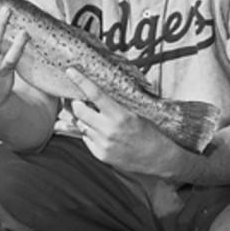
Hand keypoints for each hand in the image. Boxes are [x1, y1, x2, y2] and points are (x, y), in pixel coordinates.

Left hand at [66, 68, 181, 174]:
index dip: (81, 81)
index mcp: (120, 115)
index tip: (71, 71)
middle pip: (79, 110)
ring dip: (82, 118)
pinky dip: (89, 132)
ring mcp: (103, 143)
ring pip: (80, 125)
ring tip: (92, 116)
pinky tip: (100, 131)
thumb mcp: (137, 113)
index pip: (95, 94)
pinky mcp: (100, 154)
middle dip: (75, 102)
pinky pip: (86, 138)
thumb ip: (117, 104)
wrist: (158, 159)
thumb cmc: (150, 133)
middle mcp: (109, 130)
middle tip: (76, 98)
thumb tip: (100, 91)